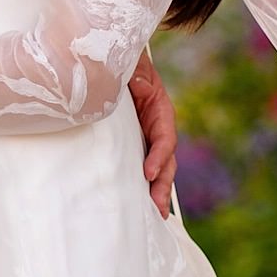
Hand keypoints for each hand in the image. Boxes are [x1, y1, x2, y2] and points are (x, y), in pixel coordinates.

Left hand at [128, 49, 176, 220]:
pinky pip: (137, 165)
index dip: (159, 155)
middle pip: (165, 160)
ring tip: (154, 216)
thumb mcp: (134, 64)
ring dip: (155, 192)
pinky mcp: (132, 145)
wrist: (111, 60)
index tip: (149, 173)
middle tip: (157, 208)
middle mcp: (156, 127)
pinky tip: (137, 206)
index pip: (164, 136)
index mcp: (159, 109)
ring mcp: (145, 138)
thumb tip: (140, 85)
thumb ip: (138, 73)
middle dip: (162, 185)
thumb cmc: (124, 63)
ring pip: (155, 168)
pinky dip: (139, 185)